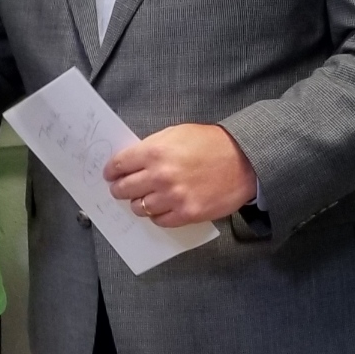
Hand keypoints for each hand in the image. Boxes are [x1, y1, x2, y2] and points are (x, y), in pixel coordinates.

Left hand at [103, 124, 256, 226]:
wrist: (244, 160)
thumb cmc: (211, 143)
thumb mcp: (177, 133)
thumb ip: (152, 147)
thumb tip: (131, 161)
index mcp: (155, 151)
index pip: (119, 165)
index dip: (111, 171)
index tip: (111, 175)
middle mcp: (160, 176)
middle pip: (124, 189)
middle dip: (119, 189)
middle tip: (121, 189)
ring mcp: (173, 197)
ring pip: (139, 207)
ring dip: (139, 203)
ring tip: (145, 198)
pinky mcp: (186, 214)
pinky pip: (159, 220)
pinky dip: (157, 215)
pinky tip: (162, 207)